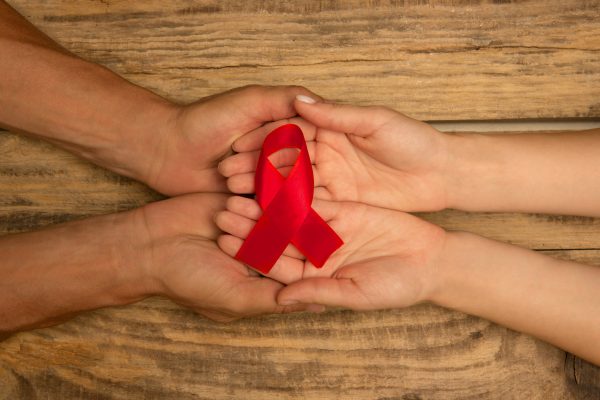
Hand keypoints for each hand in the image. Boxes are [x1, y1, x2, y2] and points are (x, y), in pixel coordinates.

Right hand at [133, 193, 308, 320]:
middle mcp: (263, 252)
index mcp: (265, 278)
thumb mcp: (234, 297)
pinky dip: (268, 190)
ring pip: (280, 215)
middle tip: (317, 222)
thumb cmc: (190, 279)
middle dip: (298, 232)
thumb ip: (273, 299)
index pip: (297, 270)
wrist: (150, 243)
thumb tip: (318, 306)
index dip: (311, 261)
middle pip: (292, 240)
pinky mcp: (241, 201)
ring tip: (295, 203)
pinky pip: (263, 195)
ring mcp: (253, 225)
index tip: (328, 251)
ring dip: (281, 210)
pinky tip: (280, 182)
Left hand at [145, 85, 319, 194]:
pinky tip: (237, 199)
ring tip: (226, 174)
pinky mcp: (257, 202)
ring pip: (285, 191)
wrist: (167, 151)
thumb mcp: (248, 101)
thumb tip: (323, 104)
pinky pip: (270, 209)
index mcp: (288, 128)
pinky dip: (256, 206)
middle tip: (235, 153)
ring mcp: (272, 180)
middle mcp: (285, 155)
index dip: (291, 140)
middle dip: (269, 164)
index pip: (309, 139)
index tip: (265, 137)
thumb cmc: (204, 120)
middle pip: (300, 167)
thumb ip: (285, 100)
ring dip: (257, 184)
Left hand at [214, 196, 445, 309]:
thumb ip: (319, 293)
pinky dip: (295, 185)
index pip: (275, 264)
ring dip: (266, 201)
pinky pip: (315, 195)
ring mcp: (326, 230)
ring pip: (290, 213)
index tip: (225, 241)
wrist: (432, 260)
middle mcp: (314, 253)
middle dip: (250, 223)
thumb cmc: (398, 285)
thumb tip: (281, 300)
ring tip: (240, 187)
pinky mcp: (341, 209)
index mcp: (313, 277)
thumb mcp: (357, 293)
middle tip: (223, 208)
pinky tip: (273, 172)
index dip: (250, 252)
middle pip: (276, 236)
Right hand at [219, 96, 450, 211]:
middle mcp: (325, 154)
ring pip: (291, 186)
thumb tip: (298, 100)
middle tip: (227, 176)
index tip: (236, 146)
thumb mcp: (375, 122)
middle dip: (255, 168)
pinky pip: (308, 208)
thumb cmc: (412, 141)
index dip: (262, 139)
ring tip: (237, 197)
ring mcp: (331, 180)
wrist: (440, 174)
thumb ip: (336, 114)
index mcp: (331, 129)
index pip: (289, 133)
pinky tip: (264, 216)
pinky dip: (287, 212)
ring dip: (264, 191)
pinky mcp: (339, 203)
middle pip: (284, 161)